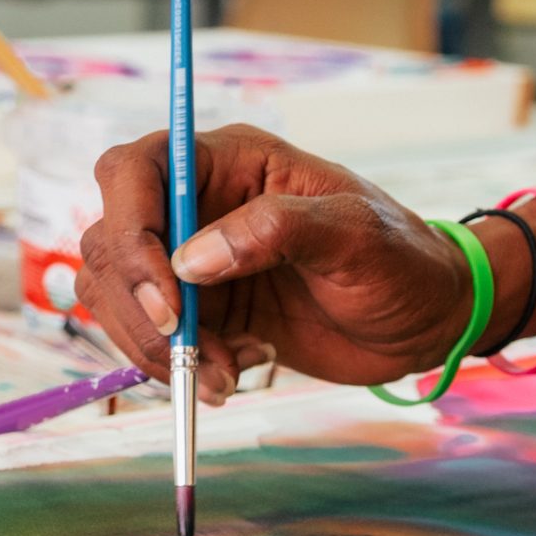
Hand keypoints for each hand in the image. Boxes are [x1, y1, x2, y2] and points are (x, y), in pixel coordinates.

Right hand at [76, 125, 472, 401]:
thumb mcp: (354, 235)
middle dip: (139, 306)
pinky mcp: (200, 314)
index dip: (131, 227)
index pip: (137, 171)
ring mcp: (192, 262)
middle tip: (193, 350)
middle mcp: (197, 207)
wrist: (424, 321)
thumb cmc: (401, 261)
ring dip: (157, 348)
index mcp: (229, 162)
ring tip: (227, 373)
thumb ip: (277, 230)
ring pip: (117, 297)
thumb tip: (192, 259)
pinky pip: (148, 339)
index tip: (170, 295)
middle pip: (111, 240)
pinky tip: (236, 372)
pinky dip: (176, 368)